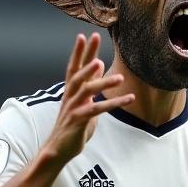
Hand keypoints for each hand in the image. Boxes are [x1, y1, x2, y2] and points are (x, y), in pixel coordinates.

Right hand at [43, 33, 134, 162]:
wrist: (58, 150)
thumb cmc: (73, 128)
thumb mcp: (83, 105)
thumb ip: (90, 90)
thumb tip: (99, 73)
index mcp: (71, 92)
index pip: (74, 68)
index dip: (78, 52)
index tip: (84, 36)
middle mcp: (69, 97)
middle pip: (78, 72)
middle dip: (87, 55)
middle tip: (94, 38)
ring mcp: (72, 108)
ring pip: (86, 89)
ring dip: (103, 82)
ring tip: (120, 76)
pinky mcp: (78, 121)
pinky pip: (97, 110)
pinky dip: (114, 103)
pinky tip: (129, 98)